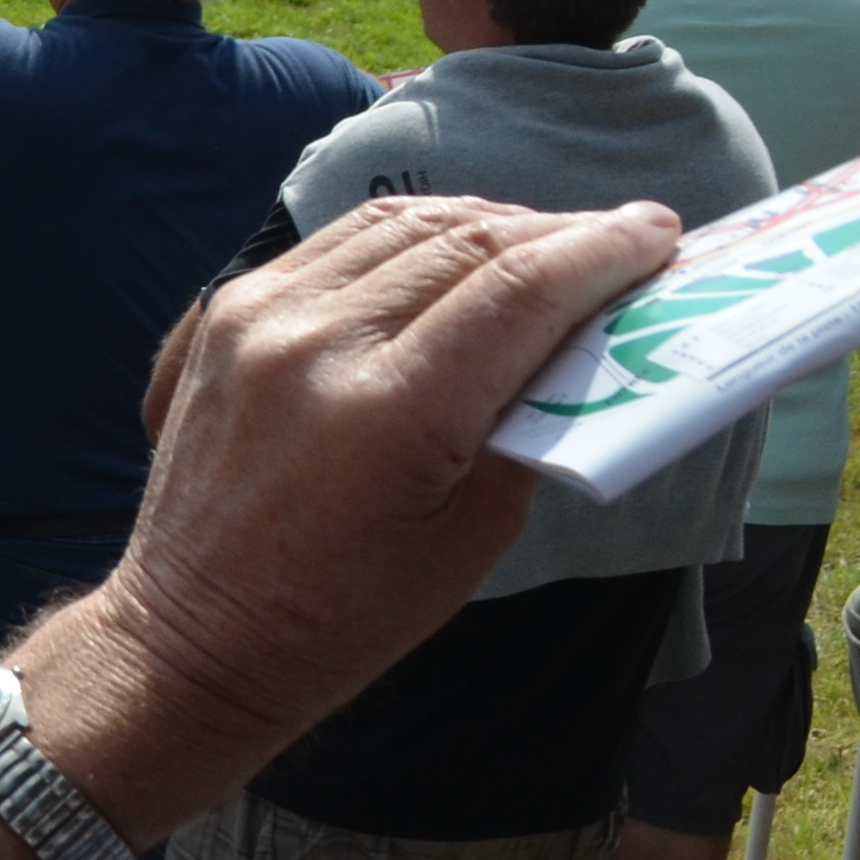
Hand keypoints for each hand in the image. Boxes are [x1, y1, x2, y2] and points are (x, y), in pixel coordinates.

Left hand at [27, 195, 679, 836]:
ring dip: (486, 224)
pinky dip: (408, 238)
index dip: (604, 252)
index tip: (660, 235)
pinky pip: (334, 244)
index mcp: (385, 409)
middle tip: (623, 240)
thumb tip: (584, 331)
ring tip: (547, 245)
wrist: (199, 635)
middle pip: (465, 241)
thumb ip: (530, 419)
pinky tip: (455, 255)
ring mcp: (254, 318)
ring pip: (398, 225)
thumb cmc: (348, 612)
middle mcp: (313, 342)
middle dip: (559, 233)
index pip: (520, 288)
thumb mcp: (477, 531)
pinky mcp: (220, 315)